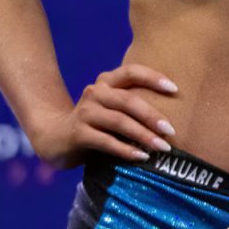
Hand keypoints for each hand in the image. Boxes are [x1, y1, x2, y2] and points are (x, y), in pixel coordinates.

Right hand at [30, 64, 177, 167]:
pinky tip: (141, 157)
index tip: (175, 89)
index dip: (153, 77)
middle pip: (128, 101)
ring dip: (143, 136)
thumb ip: (133, 105)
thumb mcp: (113, 108)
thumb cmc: (96, 123)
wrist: (54, 138)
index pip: (132, 72)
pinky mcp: (77, 133)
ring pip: (119, 122)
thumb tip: (174, 116)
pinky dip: (126, 150)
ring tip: (162, 147)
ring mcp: (84, 112)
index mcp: (106, 81)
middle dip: (152, 116)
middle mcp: (95, 92)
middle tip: (171, 131)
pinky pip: (106, 142)